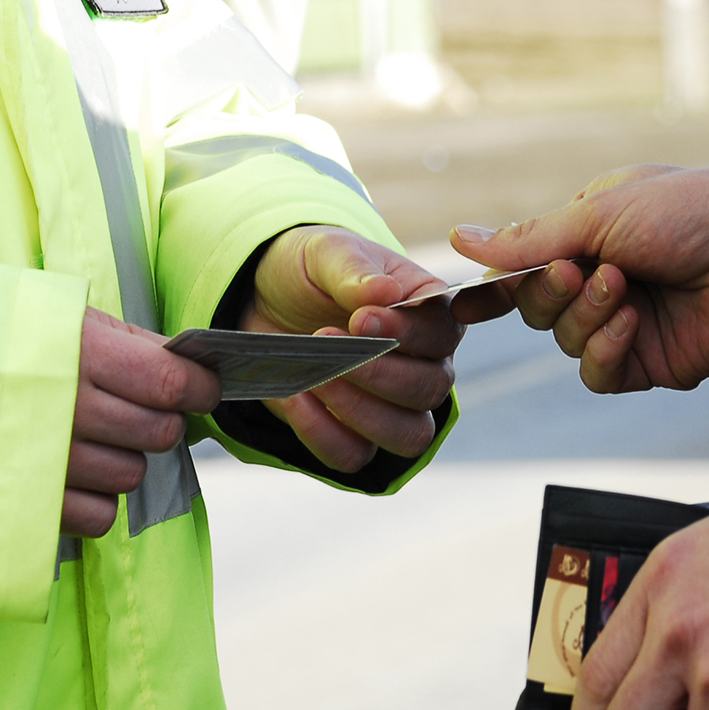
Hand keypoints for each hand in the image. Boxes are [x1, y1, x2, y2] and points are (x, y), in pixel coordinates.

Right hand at [63, 308, 221, 536]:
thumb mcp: (62, 320)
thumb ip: (132, 342)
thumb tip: (193, 364)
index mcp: (78, 353)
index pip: (171, 383)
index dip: (199, 387)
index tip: (201, 387)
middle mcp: (66, 408)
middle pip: (159, 432)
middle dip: (160, 420)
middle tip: (132, 407)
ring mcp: (47, 460)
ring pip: (131, 475)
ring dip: (123, 458)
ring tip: (86, 435)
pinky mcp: (30, 504)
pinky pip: (100, 516)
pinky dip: (95, 499)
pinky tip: (71, 471)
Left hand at [244, 225, 463, 471]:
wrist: (265, 301)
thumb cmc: (312, 271)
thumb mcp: (325, 253)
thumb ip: (353, 269)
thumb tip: (384, 293)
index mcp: (430, 314)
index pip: (443, 332)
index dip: (408, 333)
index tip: (361, 320)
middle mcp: (425, 366)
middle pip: (431, 389)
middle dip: (380, 374)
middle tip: (331, 345)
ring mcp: (394, 408)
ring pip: (409, 436)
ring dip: (361, 411)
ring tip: (317, 377)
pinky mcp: (355, 435)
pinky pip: (355, 456)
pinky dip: (324, 433)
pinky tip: (296, 397)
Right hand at [449, 165, 708, 392]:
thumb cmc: (694, 212)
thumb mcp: (603, 211)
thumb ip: (530, 237)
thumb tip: (459, 240)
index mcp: (589, 235)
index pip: (523, 267)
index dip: (492, 286)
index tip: (460, 302)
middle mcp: (601, 280)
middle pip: (534, 308)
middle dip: (548, 292)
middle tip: (578, 269)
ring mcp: (624, 324)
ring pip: (563, 341)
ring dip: (585, 315)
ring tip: (623, 287)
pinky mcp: (647, 363)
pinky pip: (597, 374)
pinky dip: (605, 351)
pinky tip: (631, 324)